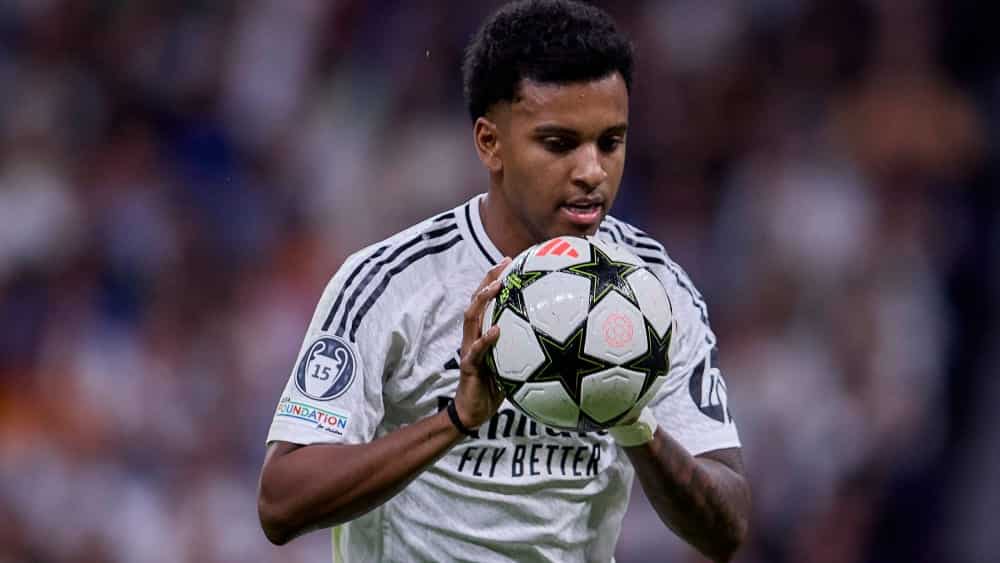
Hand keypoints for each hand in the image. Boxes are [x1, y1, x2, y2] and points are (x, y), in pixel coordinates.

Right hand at [454, 257, 510, 427]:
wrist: (474, 411)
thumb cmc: (496, 387)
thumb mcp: (513, 363)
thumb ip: (525, 348)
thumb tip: (558, 338)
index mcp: (483, 332)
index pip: (487, 299)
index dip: (495, 278)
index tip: (511, 260)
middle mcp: (473, 336)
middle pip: (477, 300)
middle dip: (488, 279)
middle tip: (504, 264)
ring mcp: (468, 348)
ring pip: (471, 318)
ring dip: (483, 300)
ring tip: (496, 287)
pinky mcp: (468, 365)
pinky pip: (476, 350)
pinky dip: (486, 339)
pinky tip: (497, 330)